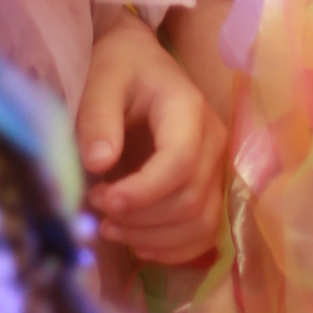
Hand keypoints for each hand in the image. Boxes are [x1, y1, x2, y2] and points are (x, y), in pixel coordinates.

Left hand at [76, 15, 228, 265]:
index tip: (102, 200)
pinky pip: (204, 232)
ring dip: (153, 237)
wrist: (141, 63)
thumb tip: (98, 164)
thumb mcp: (102, 82)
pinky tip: (138, 244)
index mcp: (188, 111)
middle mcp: (214, 142)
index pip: (180, 162)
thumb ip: (98, 119)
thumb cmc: (121, 70)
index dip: (143, 191)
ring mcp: (217, 168)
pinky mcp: (210, 188)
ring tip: (110, 228)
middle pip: (190, 200)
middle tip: (96, 206)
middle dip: (140, 217)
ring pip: (200, 223)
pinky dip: (173, 249)